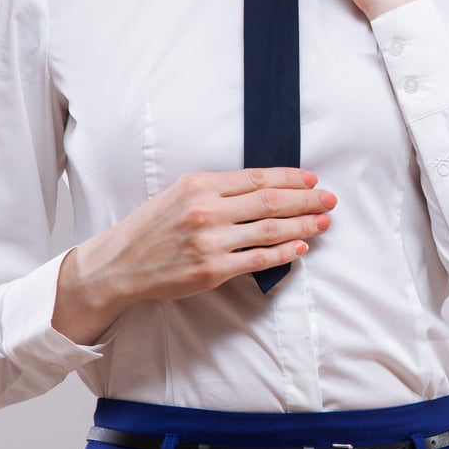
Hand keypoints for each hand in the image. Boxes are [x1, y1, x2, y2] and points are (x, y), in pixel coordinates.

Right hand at [52, 168, 336, 343]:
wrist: (120, 264)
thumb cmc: (151, 229)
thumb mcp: (178, 195)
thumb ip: (217, 190)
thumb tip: (263, 188)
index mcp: (199, 185)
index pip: (256, 178)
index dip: (289, 178)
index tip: (311, 178)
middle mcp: (206, 210)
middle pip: (270, 201)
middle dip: (305, 199)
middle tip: (328, 198)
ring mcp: (210, 242)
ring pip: (270, 230)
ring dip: (302, 225)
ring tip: (322, 221)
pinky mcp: (212, 270)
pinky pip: (258, 260)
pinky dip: (284, 253)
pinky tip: (301, 246)